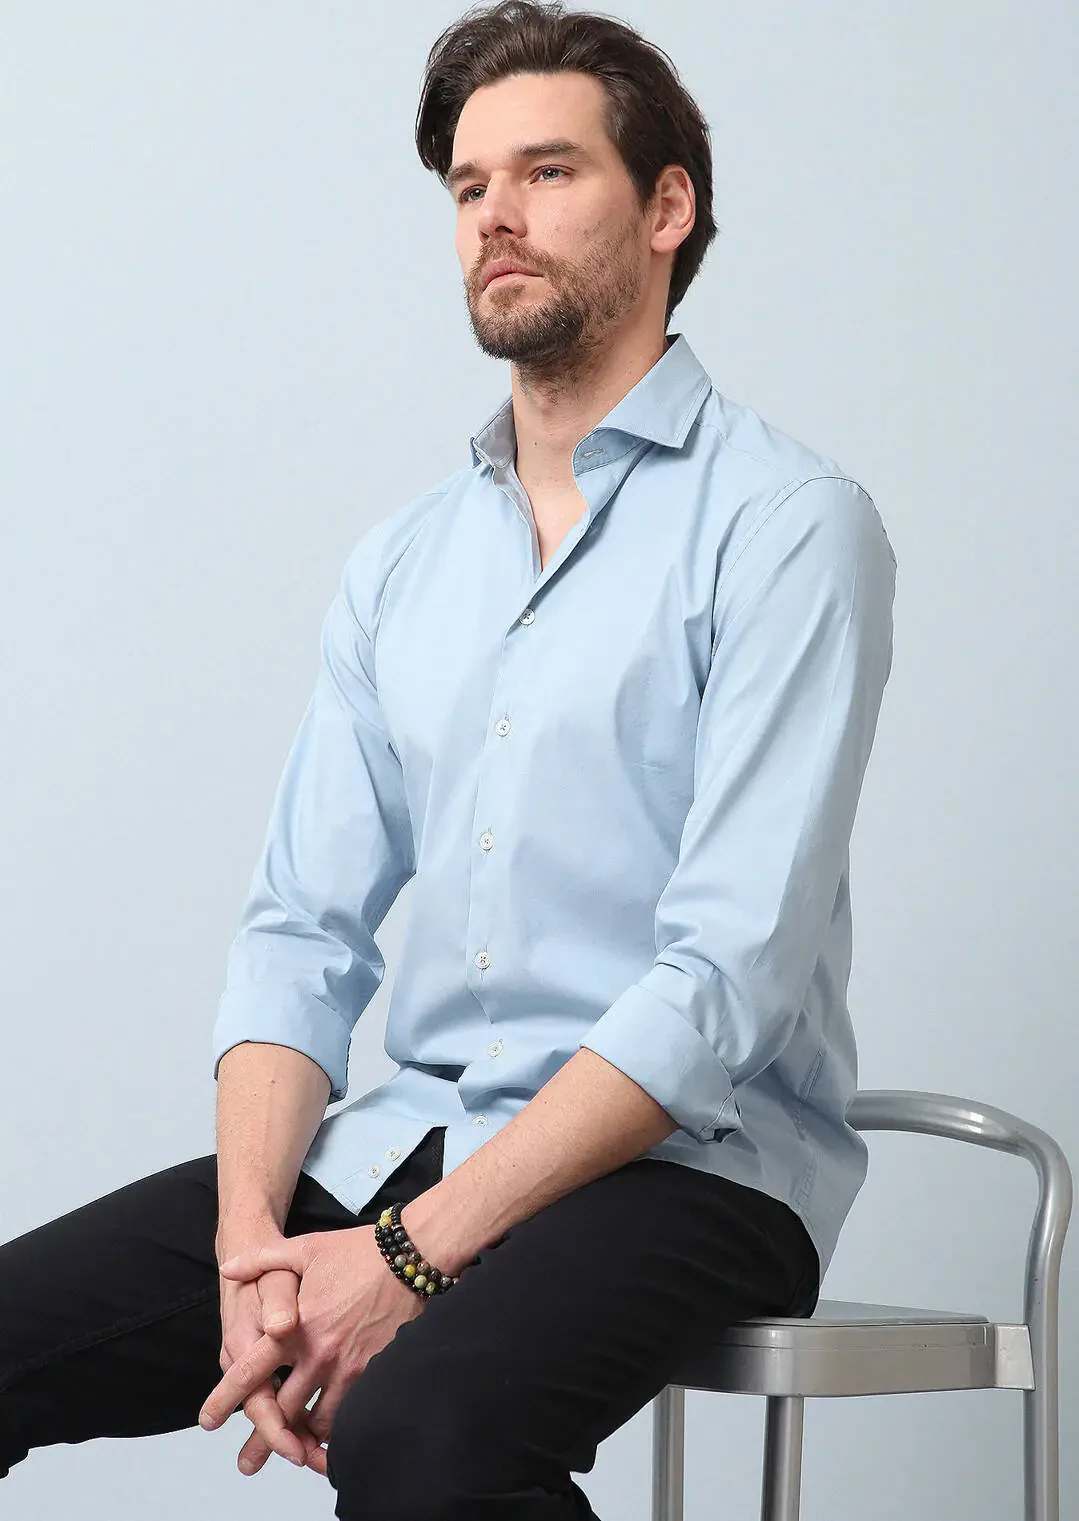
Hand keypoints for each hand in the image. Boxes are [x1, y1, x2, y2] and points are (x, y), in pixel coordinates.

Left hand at [199, 1224, 426, 1476]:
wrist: (412, 1256)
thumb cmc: (356, 1251)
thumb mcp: (304, 1249)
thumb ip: (261, 1259)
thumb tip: (227, 1269)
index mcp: (295, 1328)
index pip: (251, 1372)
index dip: (226, 1399)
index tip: (207, 1420)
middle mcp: (318, 1355)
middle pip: (281, 1411)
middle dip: (262, 1441)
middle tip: (247, 1462)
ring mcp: (348, 1368)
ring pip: (317, 1421)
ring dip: (302, 1439)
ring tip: (291, 1454)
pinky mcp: (375, 1372)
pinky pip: (350, 1414)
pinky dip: (336, 1430)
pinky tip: (329, 1439)